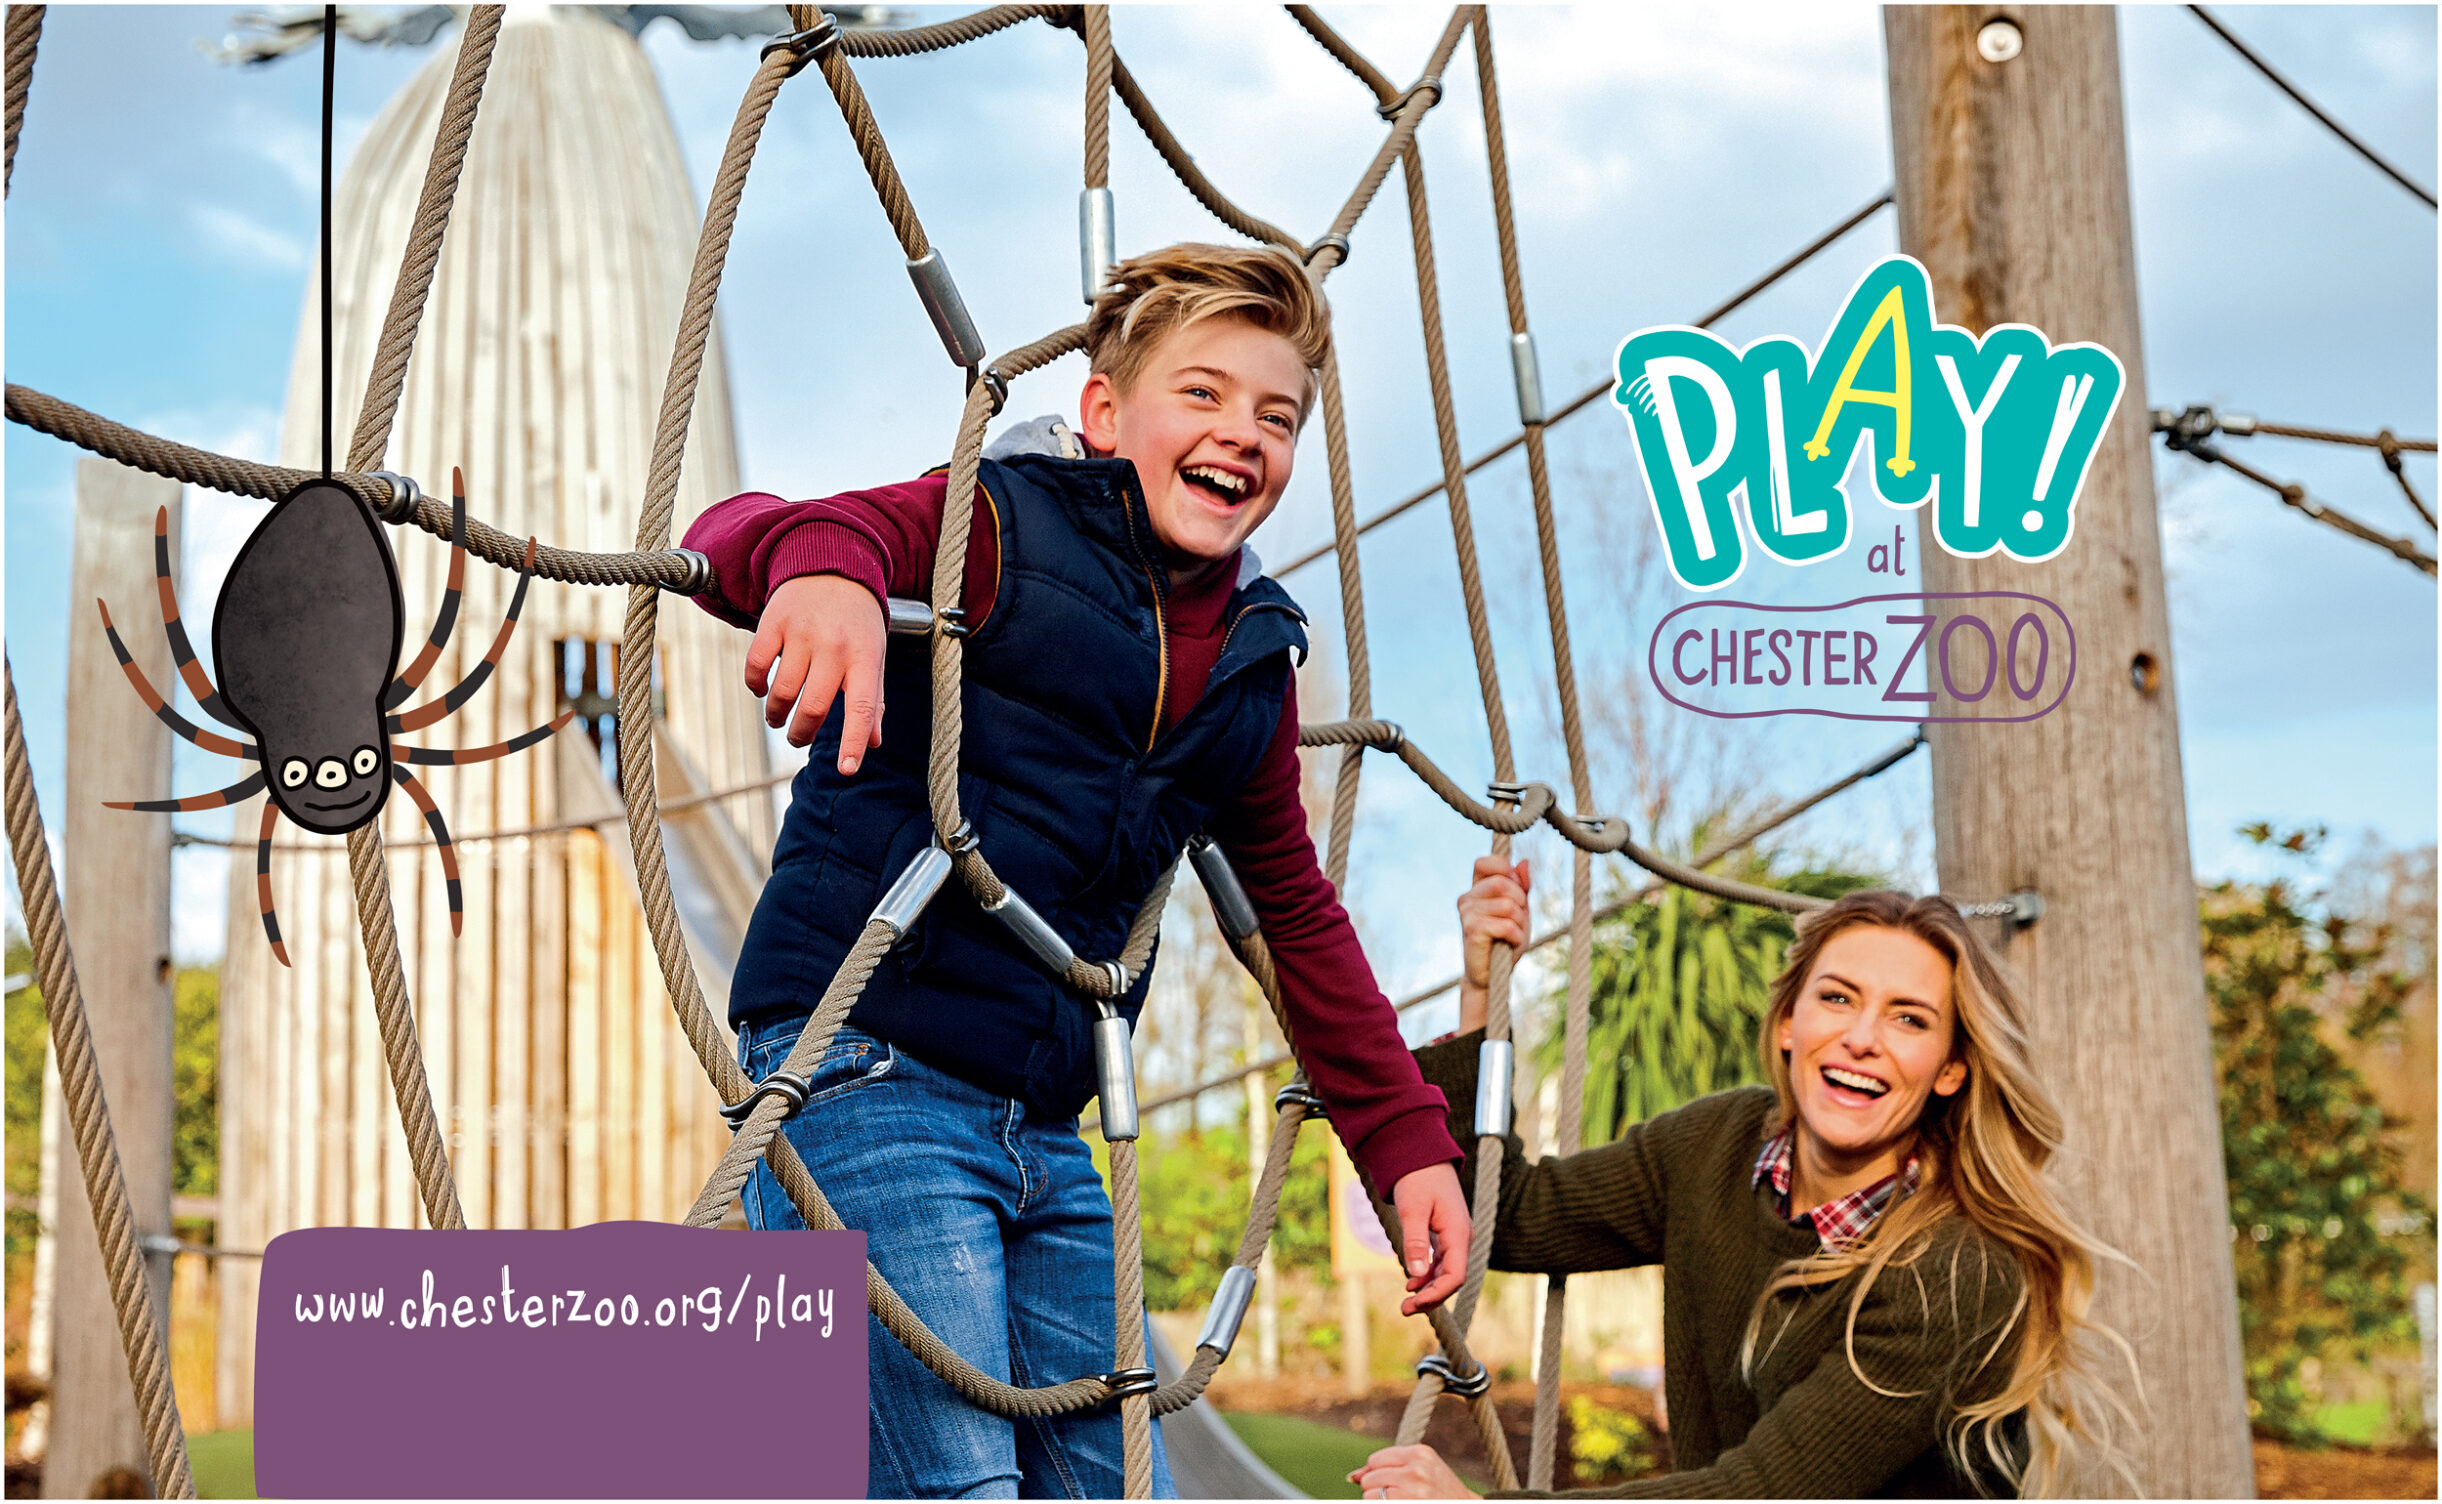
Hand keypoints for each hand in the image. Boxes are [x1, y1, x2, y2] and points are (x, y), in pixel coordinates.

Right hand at [745, 574, 884, 770]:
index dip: (853, 742)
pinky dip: (755, 685)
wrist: (833, 565)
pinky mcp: (774, 621)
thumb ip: (872, 699)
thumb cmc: (857, 622)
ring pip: (783, 691)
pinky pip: (756, 665)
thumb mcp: (873, 655)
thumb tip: (874, 743)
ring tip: (778, 719)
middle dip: (801, 733)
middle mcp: (835, 646)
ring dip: (776, 714)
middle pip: (814, 706)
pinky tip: (761, 689)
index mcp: (865, 657)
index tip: (846, 771)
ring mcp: (802, 633)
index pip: (861, 707)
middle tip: (797, 738)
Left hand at [1350, 1443, 1478, 1499]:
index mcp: (1419, 1454)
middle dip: (1377, 1487)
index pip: (1375, 1460)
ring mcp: (1415, 1493)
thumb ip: (1387, 1466)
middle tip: (1398, 1493)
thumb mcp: (1420, 1467)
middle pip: (1370, 1479)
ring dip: (1378, 1501)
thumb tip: (1352, 1477)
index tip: (1394, 1479)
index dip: (1379, 1472)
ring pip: (1370, 1496)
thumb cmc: (1438, 1487)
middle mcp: (1417, 1471)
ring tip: (1399, 1500)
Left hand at [1389, 1162, 1469, 1315]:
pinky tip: (1412, 1282)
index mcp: (1458, 1233)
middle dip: (1431, 1297)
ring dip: (1428, 1290)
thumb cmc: (1418, 1179)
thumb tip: (1415, 1274)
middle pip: (1452, 1279)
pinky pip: (1441, 1263)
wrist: (1422, 1156)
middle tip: (1404, 1310)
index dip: (1437, 1293)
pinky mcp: (1446, 1234)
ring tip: (1406, 1304)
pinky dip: (1428, 1276)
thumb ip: (1415, 1241)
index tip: (1414, 1302)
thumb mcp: (1412, 1210)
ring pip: (1447, 1273)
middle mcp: (1461, 1238)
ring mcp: (1455, 1237)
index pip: (1455, 1276)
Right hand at [1456, 855, 1529, 1033]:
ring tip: (1513, 935)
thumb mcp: (1520, 910)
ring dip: (1520, 923)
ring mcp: (1466, 913)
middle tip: (1517, 921)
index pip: (1486, 862)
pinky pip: (1506, 924)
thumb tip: (1523, 862)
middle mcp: (1467, 898)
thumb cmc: (1505, 941)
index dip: (1506, 870)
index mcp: (1476, 890)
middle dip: (1520, 902)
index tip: (1515, 891)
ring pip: (1507, 905)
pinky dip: (1516, 936)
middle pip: (1503, 882)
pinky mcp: (1471, 929)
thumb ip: (1522, 887)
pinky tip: (1510, 943)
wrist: (1492, 976)